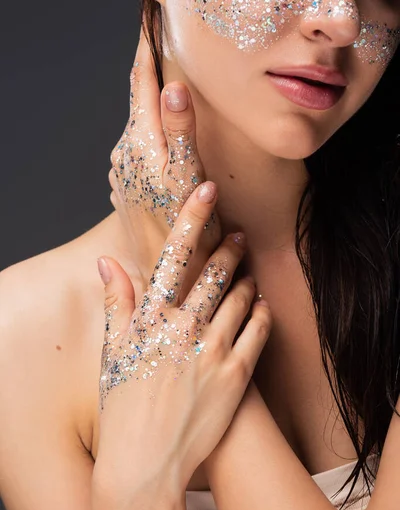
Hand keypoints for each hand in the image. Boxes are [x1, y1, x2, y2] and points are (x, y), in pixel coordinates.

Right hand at [94, 182, 271, 495]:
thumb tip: (109, 263)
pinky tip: (261, 306)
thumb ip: (116, 304)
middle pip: (215, 273)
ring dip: (246, 279)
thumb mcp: (112, 353)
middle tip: (237, 235)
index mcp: (152, 319)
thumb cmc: (123, 408)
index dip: (191, 218)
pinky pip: (258, 331)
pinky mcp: (237, 375)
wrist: (147, 464)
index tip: (207, 190)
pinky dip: (261, 313)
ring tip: (248, 271)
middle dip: (229, 247)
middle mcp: (185, 328)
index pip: (173, 256)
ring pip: (241, 298)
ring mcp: (215, 351)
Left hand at [109, 27, 220, 289]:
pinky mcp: (125, 190)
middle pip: (138, 105)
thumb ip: (180, 131)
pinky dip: (149, 140)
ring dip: (150, 111)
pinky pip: (136, 153)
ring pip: (137, 130)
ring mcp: (121, 174)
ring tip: (164, 93)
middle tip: (160, 51)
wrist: (166, 277)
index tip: (150, 27)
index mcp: (140, 144)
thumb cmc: (186, 231)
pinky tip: (158, 145)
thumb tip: (172, 87)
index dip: (147, 53)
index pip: (141, 86)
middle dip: (149, 78)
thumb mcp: (187, 178)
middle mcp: (124, 155)